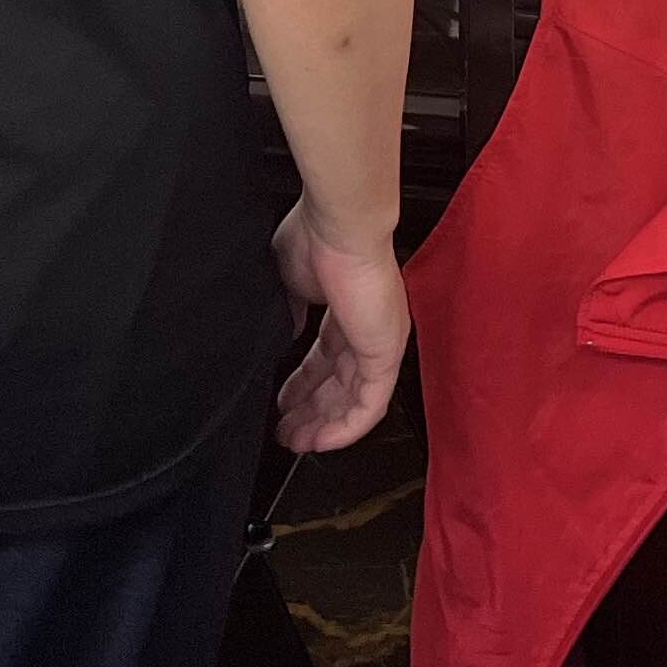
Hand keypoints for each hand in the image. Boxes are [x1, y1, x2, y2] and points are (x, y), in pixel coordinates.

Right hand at [271, 206, 410, 452]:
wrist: (339, 223)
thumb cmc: (316, 237)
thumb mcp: (290, 280)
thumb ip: (289, 311)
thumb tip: (281, 332)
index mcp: (346, 307)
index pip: (326, 357)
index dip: (302, 384)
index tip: (280, 401)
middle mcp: (366, 328)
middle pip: (339, 383)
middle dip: (309, 411)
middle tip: (284, 431)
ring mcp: (379, 342)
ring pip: (355, 400)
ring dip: (324, 425)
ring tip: (296, 442)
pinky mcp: (386, 354)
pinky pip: (370, 406)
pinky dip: (345, 429)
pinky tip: (322, 442)